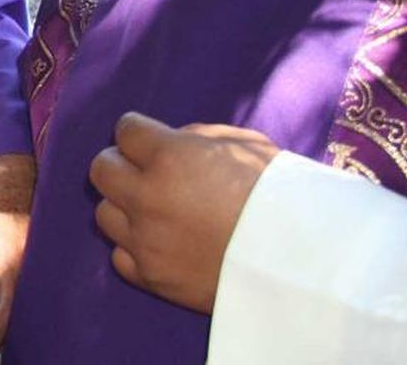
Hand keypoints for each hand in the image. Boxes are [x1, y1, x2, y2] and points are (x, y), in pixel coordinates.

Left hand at [89, 112, 278, 312]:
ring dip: (124, 207)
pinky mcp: (151, 276)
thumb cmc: (281, 194)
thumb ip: (199, 137)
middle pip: (101, 169)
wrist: (306, 263)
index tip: (149, 140)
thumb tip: (170, 141)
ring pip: (104, 213)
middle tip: (143, 171)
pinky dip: (135, 248)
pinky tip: (160, 243)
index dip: (138, 133)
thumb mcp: (246, 145)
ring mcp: (145, 239)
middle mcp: (147, 196)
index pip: (125, 130)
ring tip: (155, 210)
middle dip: (120, 165)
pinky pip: (120, 256)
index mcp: (170, 156)